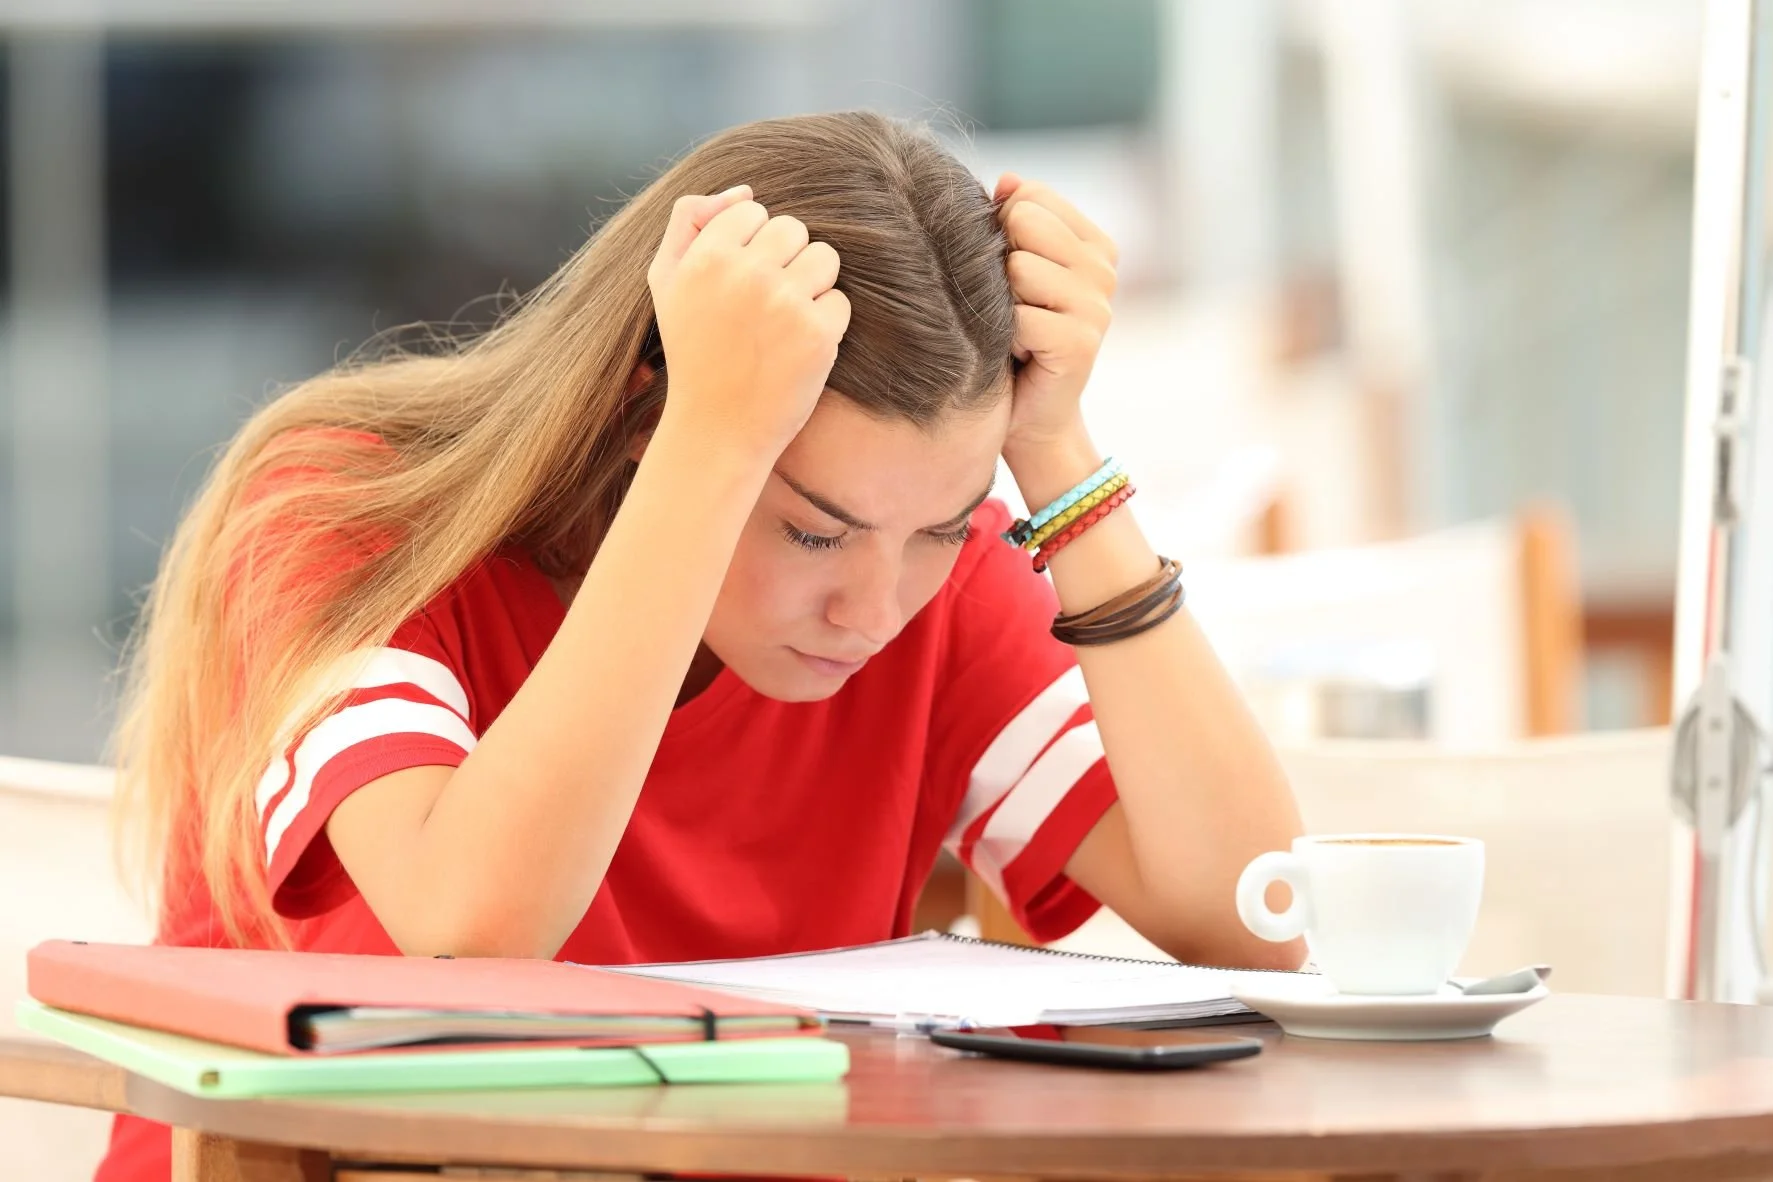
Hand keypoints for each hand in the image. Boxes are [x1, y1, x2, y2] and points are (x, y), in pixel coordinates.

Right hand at [648, 185, 851, 459]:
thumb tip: (744, 190)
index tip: (737, 283)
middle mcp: (746, 273)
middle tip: (763, 305)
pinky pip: (840, 300)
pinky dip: (825, 323)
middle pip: (793, 228)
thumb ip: (689, 221)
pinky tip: (795, 348)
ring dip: (811, 285)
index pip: (754, 210)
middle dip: (785, 260)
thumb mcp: (667, 282)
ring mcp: (785, 303)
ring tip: (784, 322)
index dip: (751, 246)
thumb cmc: (692, 351)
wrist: (715, 428)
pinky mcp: (818, 334)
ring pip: (824, 257)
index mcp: (706, 255)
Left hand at [995, 174, 1118, 459]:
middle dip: (1000, 263)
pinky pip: (1018, 317)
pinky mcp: (1082, 343)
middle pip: (1024, 223)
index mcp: (1094, 245)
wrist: (1028, 416)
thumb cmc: (1013, 339)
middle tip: (1012, 306)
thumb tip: (1007, 179)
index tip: (1012, 275)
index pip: (1032, 197)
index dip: (1003, 231)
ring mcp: (1098, 307)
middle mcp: (1103, 271)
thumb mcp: (1011, 270)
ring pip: (1018, 268)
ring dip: (1001, 305)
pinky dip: (1005, 339)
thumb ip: (1012, 220)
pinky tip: (1020, 355)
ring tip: (1015, 331)